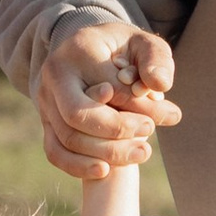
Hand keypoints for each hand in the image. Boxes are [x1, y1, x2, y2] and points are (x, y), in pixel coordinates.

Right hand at [36, 16, 179, 181]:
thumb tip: (160, 85)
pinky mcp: (46, 121)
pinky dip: (77, 166)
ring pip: (67, 138)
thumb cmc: (124, 49)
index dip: (141, 107)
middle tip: (150, 133)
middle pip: (78, 115)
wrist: (92, 52)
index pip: (110, 88)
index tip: (171, 114)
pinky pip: (54, 151)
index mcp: (79, 50)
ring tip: (141, 153)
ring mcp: (45, 100)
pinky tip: (104, 170)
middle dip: (117, 132)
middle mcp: (55, 75)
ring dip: (105, 152)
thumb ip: (156, 61)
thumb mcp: (144, 45)